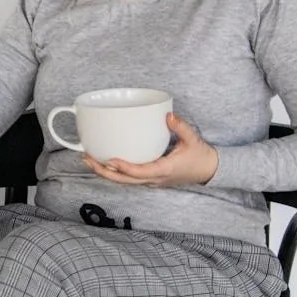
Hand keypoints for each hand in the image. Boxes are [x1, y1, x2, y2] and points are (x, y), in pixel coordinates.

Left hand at [84, 113, 219, 187]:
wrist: (210, 171)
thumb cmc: (201, 156)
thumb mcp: (193, 139)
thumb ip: (181, 127)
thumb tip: (168, 115)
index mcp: (164, 170)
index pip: (139, 172)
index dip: (123, 168)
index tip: (109, 159)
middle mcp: (155, 179)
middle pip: (125, 181)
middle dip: (104, 172)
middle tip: (87, 159)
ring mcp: (152, 181)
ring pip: (125, 182)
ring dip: (107, 173)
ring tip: (89, 160)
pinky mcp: (151, 180)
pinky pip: (130, 180)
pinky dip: (116, 173)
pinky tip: (105, 163)